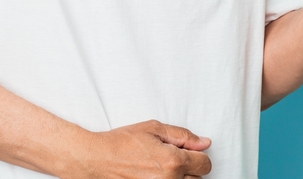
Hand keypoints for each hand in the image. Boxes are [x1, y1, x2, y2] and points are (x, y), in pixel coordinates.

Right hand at [66, 119, 211, 178]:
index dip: (198, 155)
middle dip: (189, 168)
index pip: (205, 164)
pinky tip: (155, 176)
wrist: (97, 159)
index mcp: (173, 162)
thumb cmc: (122, 142)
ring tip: (161, 169)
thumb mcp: (154, 129)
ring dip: (179, 178)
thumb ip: (183, 136)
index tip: (188, 152)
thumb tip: (204, 143)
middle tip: (170, 159)